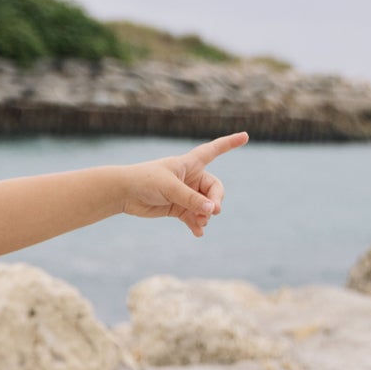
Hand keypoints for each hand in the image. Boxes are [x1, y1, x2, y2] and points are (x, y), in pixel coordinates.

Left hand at [120, 132, 248, 237]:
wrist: (124, 193)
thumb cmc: (145, 181)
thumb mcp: (170, 188)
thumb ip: (191, 199)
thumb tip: (212, 210)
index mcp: (189, 163)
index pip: (214, 150)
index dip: (230, 143)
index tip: (246, 136)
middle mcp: (190, 177)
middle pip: (214, 189)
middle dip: (215, 200)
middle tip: (213, 211)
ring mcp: (185, 193)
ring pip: (205, 205)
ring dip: (205, 214)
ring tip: (200, 222)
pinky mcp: (177, 208)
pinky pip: (193, 216)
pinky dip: (196, 224)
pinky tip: (198, 233)